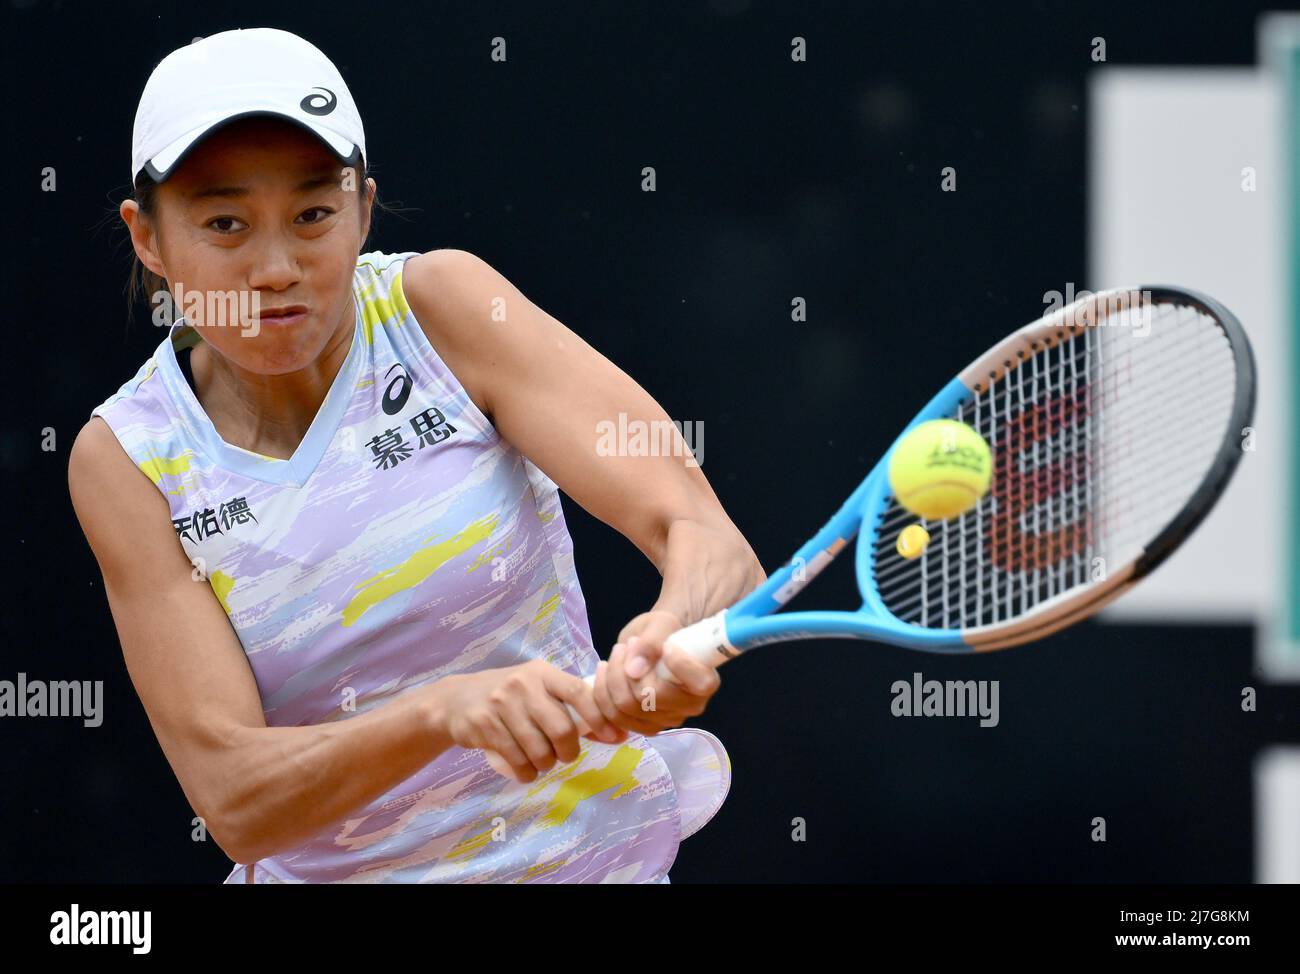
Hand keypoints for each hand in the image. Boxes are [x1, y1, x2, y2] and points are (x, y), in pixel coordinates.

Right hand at [435, 660, 627, 782]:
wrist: (457, 699)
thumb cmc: (510, 697)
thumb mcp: (538, 691)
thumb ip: (573, 708)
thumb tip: (619, 733)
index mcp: (543, 673)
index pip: (579, 692)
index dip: (599, 717)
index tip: (612, 737)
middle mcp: (523, 684)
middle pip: (561, 728)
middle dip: (569, 751)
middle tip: (565, 755)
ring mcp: (501, 704)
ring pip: (538, 749)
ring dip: (546, 765)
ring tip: (543, 762)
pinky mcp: (483, 725)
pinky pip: (516, 760)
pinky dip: (526, 773)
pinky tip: (526, 771)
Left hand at [593, 609, 721, 735]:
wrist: (650, 645)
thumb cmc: (662, 632)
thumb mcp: (659, 624)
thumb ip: (650, 642)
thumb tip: (634, 670)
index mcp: (705, 681)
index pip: (701, 684)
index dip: (681, 665)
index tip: (666, 646)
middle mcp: (689, 706)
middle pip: (650, 697)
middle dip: (627, 668)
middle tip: (626, 646)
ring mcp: (665, 720)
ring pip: (626, 708)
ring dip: (611, 678)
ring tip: (616, 654)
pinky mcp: (643, 727)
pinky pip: (613, 718)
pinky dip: (602, 693)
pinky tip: (604, 672)